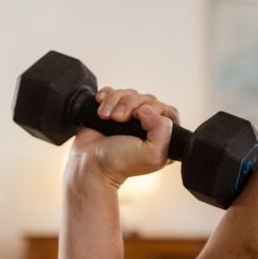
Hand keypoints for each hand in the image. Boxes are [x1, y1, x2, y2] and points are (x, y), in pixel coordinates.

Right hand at [66, 87, 181, 187]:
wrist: (88, 164)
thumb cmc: (118, 163)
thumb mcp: (152, 154)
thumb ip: (163, 130)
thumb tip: (147, 109)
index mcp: (163, 139)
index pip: (169, 112)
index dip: (154, 109)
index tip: (139, 117)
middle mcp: (148, 128)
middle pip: (147, 99)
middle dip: (130, 104)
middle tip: (118, 118)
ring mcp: (129, 119)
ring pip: (129, 95)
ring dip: (114, 101)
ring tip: (105, 116)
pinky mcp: (112, 111)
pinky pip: (113, 93)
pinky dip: (106, 96)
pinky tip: (101, 108)